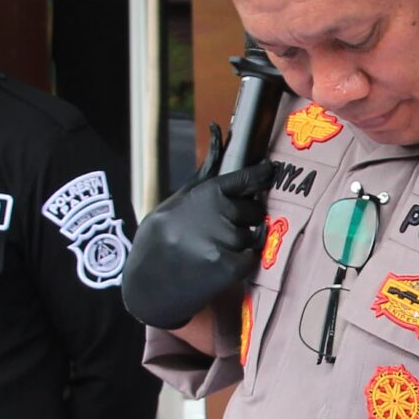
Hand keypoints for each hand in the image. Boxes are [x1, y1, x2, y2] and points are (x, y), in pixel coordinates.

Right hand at [120, 123, 273, 331]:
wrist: (147, 286)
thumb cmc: (159, 239)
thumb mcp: (175, 201)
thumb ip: (205, 172)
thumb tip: (219, 132)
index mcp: (206, 194)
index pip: (246, 178)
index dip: (262, 174)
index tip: (271, 171)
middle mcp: (219, 214)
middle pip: (254, 209)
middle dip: (243, 216)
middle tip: (217, 228)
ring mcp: (227, 242)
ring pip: (253, 234)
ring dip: (240, 241)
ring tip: (211, 247)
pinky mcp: (231, 268)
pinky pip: (252, 258)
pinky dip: (241, 261)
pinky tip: (218, 263)